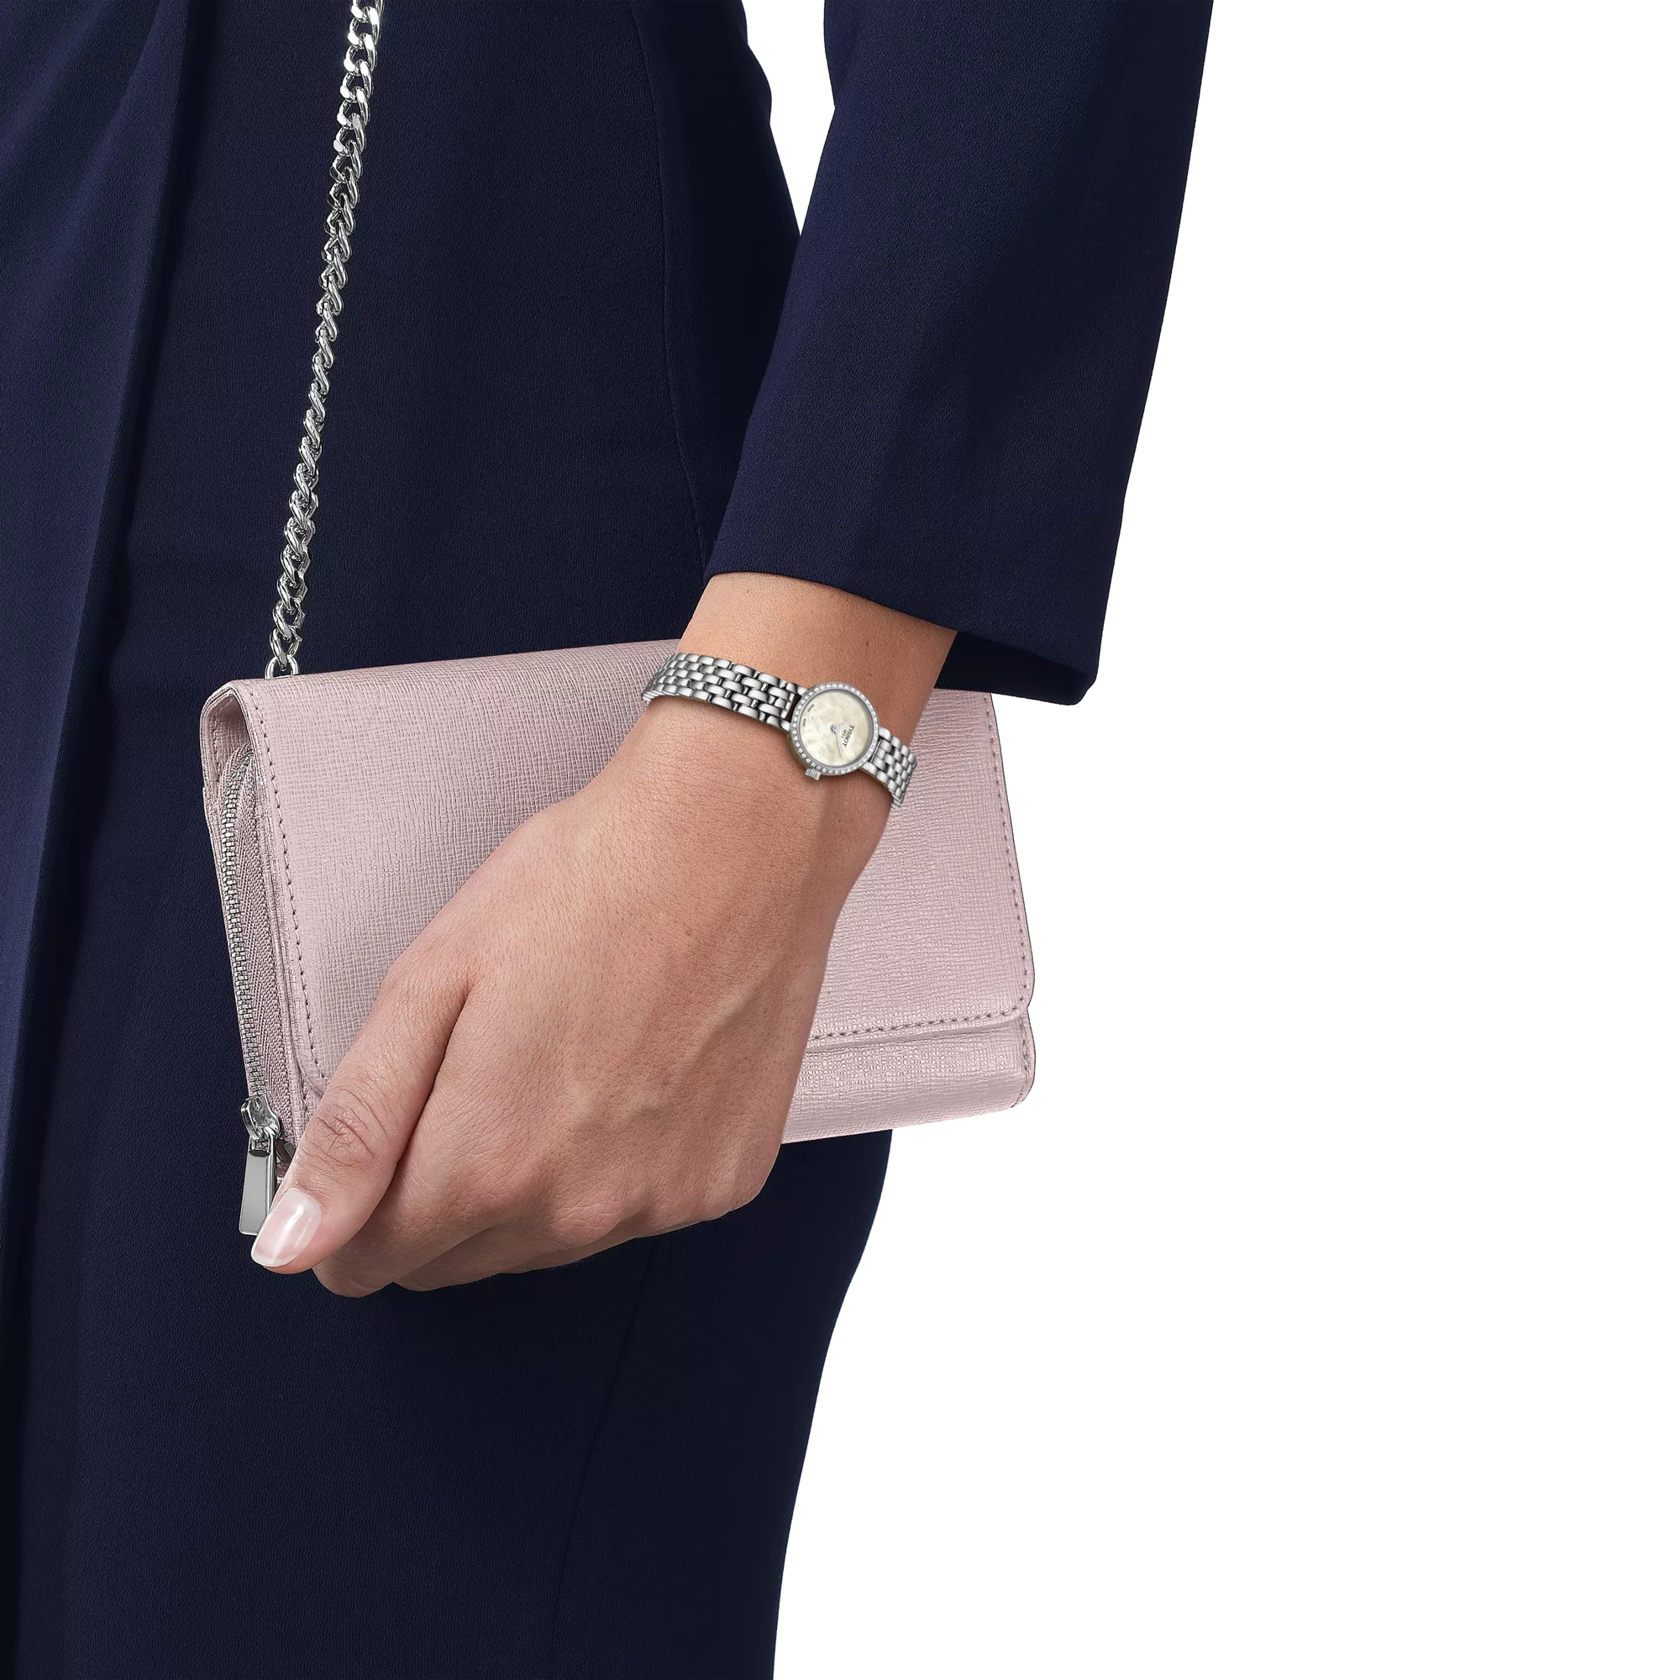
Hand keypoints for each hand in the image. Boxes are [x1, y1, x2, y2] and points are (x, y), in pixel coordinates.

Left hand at [249, 574, 953, 1291]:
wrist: (740, 840)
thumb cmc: (587, 884)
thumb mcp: (431, 981)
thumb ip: (356, 1127)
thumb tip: (289, 1244)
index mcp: (485, 1164)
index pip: (366, 1260)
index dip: (354, 1204)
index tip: (385, 1134)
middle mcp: (577, 1211)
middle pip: (454, 1261)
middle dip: (439, 1191)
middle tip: (476, 1071)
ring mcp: (660, 1203)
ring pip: (543, 1243)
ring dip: (530, 1182)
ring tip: (561, 1058)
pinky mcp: (722, 1183)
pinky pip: (633, 1213)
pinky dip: (617, 1165)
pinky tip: (633, 1072)